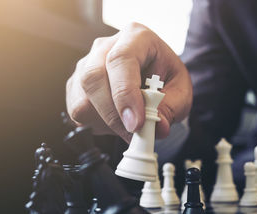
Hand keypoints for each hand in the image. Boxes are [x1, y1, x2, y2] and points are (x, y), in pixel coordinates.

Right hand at [66, 22, 191, 142]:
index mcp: (136, 38)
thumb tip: (158, 128)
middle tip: (133, 134)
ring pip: (82, 99)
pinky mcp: (76, 86)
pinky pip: (78, 112)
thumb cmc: (167, 79)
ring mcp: (86, 65)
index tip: (137, 122)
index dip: (125, 93)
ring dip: (107, 122)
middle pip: (94, 78)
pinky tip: (117, 121)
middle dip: (113, 114)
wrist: (155, 78)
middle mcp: (105, 47)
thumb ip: (171, 108)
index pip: (121, 60)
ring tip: (130, 125)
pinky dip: (98, 125)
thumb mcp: (180, 92)